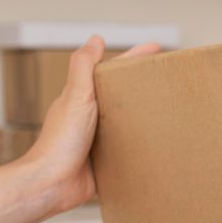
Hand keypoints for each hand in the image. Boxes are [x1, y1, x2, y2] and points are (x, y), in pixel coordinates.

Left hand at [19, 36, 159, 216]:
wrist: (52, 183)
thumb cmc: (60, 141)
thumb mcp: (75, 97)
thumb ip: (83, 67)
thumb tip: (94, 39)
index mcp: (82, 98)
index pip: (112, 71)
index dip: (133, 58)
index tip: (156, 48)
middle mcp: (89, 116)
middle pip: (120, 94)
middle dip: (141, 84)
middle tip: (167, 77)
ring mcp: (97, 139)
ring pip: (125, 121)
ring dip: (144, 115)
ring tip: (169, 108)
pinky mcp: (104, 161)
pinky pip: (126, 149)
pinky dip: (140, 145)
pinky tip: (156, 144)